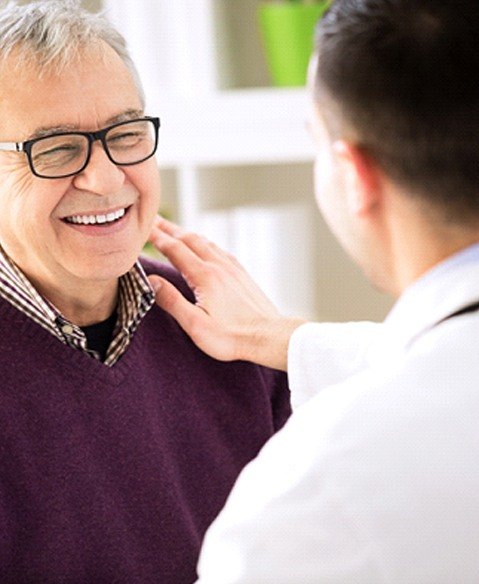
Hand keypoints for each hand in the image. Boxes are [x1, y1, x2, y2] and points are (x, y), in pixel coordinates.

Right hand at [147, 216, 305, 369]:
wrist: (268, 336)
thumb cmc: (232, 337)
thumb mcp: (195, 325)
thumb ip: (172, 301)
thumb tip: (151, 281)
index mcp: (204, 276)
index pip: (174, 249)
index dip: (156, 237)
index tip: (143, 228)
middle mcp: (218, 266)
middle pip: (189, 239)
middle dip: (169, 228)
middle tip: (153, 220)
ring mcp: (232, 268)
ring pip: (205, 242)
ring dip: (186, 233)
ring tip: (174, 230)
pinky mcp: (241, 274)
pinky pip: (219, 250)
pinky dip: (205, 242)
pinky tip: (205, 246)